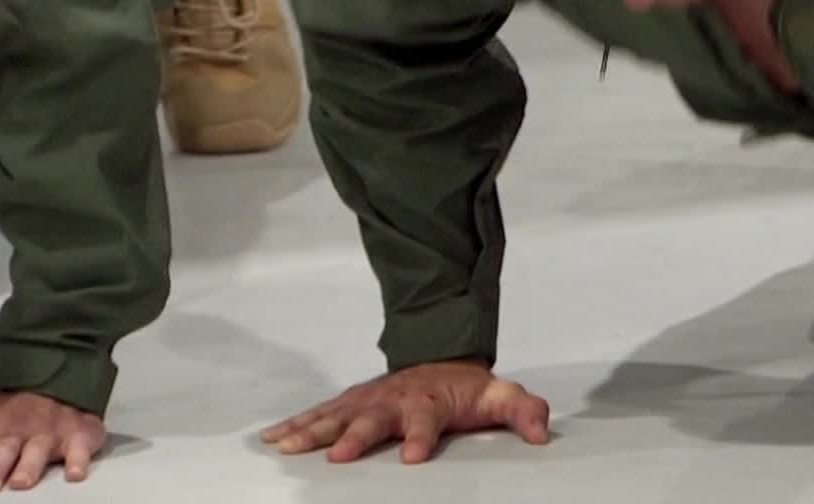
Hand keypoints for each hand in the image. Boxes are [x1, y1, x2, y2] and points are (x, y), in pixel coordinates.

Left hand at [0, 391, 104, 491]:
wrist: (52, 379)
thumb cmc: (0, 410)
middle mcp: (16, 429)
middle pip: (3, 448)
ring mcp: (49, 432)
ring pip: (38, 449)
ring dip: (30, 466)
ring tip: (20, 483)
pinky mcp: (80, 434)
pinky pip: (82, 446)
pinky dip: (81, 459)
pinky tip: (76, 473)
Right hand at [260, 359, 550, 463]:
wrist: (441, 357)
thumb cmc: (467, 388)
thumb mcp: (501, 397)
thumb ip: (523, 411)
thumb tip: (541, 433)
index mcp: (429, 401)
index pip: (425, 420)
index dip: (420, 437)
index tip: (412, 458)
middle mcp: (393, 399)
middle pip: (371, 418)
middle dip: (354, 436)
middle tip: (338, 457)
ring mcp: (368, 399)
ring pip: (336, 415)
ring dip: (312, 431)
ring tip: (286, 448)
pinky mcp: (351, 402)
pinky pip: (319, 413)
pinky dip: (295, 424)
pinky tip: (272, 438)